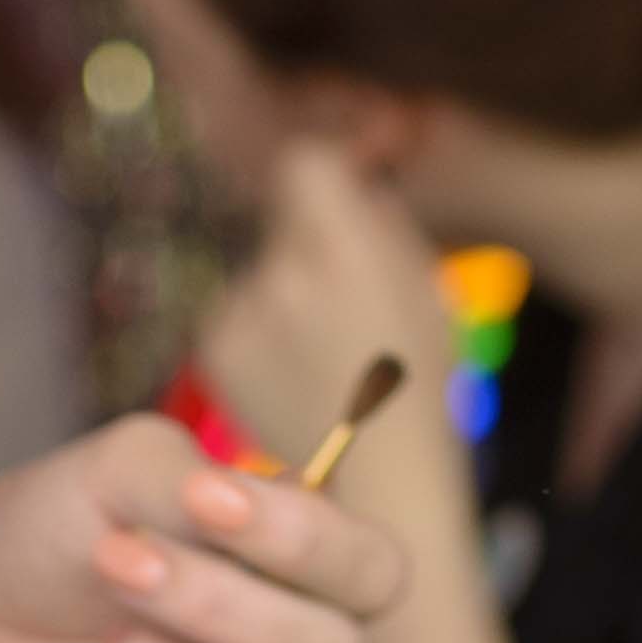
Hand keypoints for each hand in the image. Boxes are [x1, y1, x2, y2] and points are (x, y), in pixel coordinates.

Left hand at [196, 138, 460, 471]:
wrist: (379, 479)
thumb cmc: (420, 379)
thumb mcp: (426, 285)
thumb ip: (379, 220)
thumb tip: (351, 174)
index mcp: (346, 249)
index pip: (305, 163)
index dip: (325, 176)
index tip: (339, 195)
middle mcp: (283, 272)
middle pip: (283, 219)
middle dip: (307, 239)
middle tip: (344, 293)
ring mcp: (240, 312)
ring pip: (259, 267)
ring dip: (282, 288)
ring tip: (321, 347)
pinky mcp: (215, 348)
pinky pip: (236, 310)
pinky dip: (259, 328)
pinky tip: (293, 370)